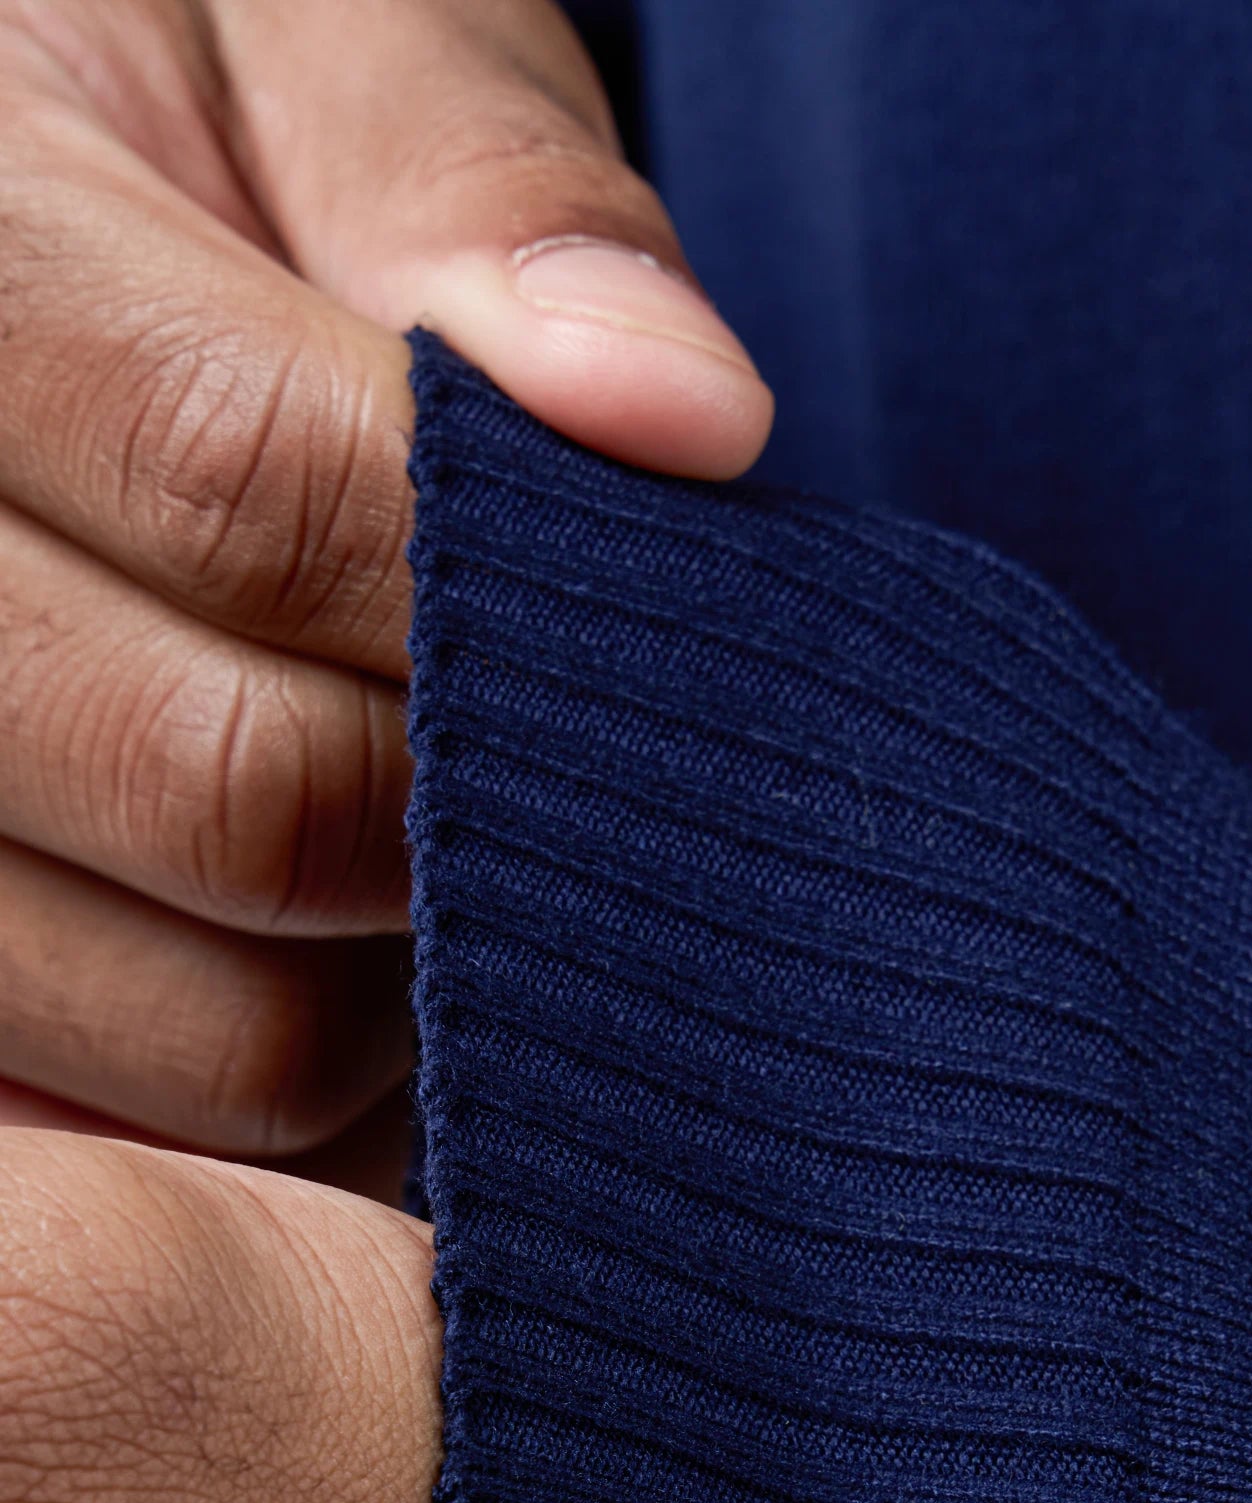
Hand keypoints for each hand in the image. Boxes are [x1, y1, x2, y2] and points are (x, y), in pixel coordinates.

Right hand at [0, 0, 771, 1199]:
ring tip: (413, 822)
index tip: (610, 596)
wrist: (14, 249)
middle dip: (461, 786)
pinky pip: (154, 1138)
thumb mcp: (283, 27)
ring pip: (204, 1029)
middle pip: (236, 791)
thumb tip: (680, 414)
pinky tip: (317, 945)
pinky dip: (296, 1084)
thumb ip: (460, 169)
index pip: (252, 482)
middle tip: (529, 725)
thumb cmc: (166, 117)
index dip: (489, 576)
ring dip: (394, 968)